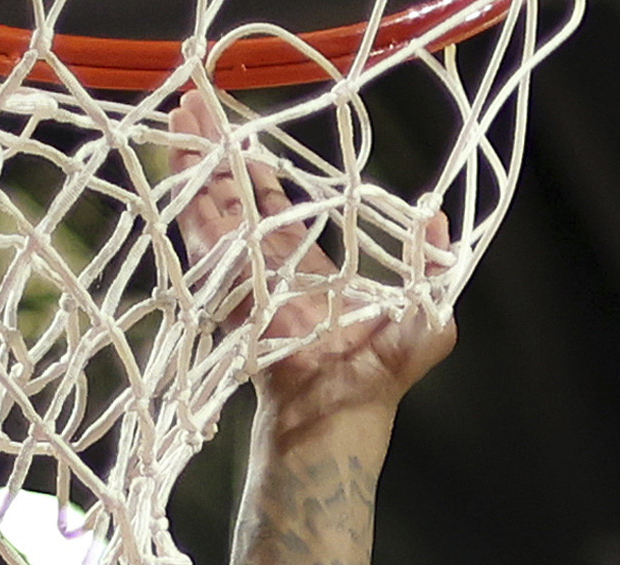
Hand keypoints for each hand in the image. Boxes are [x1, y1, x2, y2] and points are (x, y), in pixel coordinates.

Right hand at [171, 89, 457, 441]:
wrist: (344, 406)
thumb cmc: (384, 372)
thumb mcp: (427, 314)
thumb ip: (431, 264)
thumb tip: (439, 215)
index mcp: (309, 265)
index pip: (276, 207)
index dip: (258, 172)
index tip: (244, 137)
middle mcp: (270, 265)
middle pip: (236, 196)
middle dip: (217, 151)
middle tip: (198, 103)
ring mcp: (246, 273)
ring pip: (215, 204)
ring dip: (198, 160)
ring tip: (184, 111)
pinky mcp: (230, 283)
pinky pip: (205, 233)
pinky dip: (191, 195)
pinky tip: (180, 156)